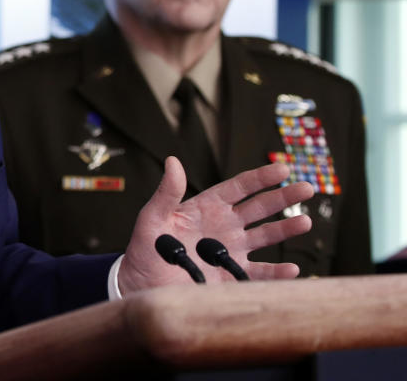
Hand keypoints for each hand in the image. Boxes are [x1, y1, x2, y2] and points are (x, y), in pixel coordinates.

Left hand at [117, 157, 312, 295]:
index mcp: (206, 208)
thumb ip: (165, 194)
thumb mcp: (151, 220)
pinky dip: (276, 273)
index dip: (260, 178)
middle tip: (307, 188)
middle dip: (283, 197)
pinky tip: (291, 270)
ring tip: (305, 222)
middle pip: (260, 208)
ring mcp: (230, 251)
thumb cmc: (144, 250)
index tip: (282, 169)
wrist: (142, 287)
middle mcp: (223, 227)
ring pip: (265, 237)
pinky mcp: (232, 277)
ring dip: (286, 229)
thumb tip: (172, 161)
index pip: (238, 188)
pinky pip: (260, 273)